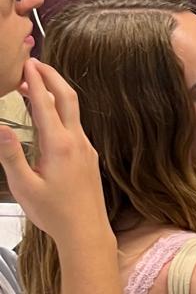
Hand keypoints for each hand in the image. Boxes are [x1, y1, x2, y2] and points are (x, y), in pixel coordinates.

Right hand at [0, 62, 110, 245]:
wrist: (86, 231)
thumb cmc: (54, 213)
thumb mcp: (24, 186)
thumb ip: (11, 155)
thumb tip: (0, 128)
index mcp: (59, 146)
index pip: (45, 104)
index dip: (34, 82)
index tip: (26, 64)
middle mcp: (77, 141)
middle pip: (67, 97)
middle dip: (51, 76)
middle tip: (34, 62)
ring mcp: (86, 148)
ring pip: (72, 111)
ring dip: (54, 93)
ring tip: (33, 85)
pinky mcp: (88, 156)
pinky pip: (74, 125)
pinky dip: (60, 111)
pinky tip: (48, 116)